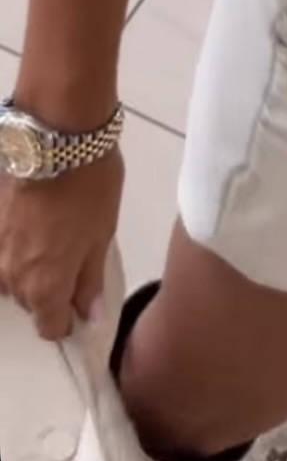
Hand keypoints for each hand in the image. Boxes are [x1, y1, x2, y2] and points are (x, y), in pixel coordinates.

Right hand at [0, 147, 123, 339]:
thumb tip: (88, 316)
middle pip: (28, 301)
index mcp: (44, 286)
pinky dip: (13, 240)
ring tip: (48, 231)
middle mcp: (11, 277)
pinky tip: (28, 217)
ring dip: (26, 264)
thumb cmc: (88, 184)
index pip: (50, 327)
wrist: (54, 134)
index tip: (79, 300)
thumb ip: (90, 279)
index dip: (67, 318)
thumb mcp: (102, 233)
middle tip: (69, 252)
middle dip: (48, 287)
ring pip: (9, 275)